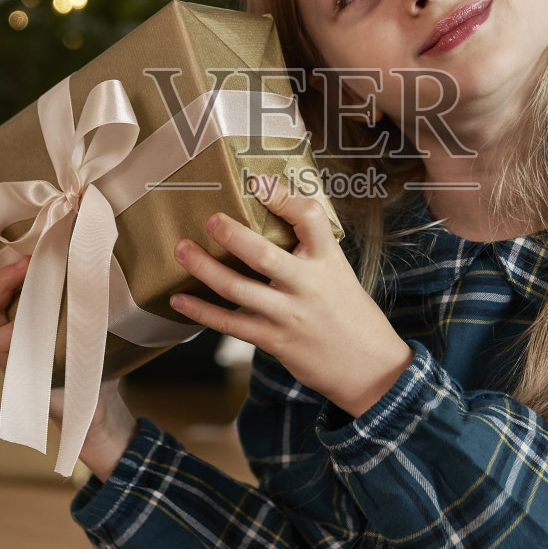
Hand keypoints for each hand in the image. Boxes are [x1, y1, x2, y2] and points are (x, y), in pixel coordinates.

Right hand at [0, 221, 137, 479]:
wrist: (95, 402)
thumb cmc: (88, 354)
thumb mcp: (84, 309)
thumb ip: (77, 280)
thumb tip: (91, 234)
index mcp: (19, 305)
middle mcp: (5, 323)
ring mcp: (6, 346)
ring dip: (3, 284)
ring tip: (24, 266)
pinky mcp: (14, 367)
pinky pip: (3, 342)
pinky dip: (14, 327)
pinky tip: (30, 317)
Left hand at [169, 176, 412, 417]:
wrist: (368, 365)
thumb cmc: (347, 310)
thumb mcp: (336, 269)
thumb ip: (307, 245)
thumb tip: (271, 205)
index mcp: (328, 260)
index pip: (312, 219)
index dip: (285, 198)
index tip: (260, 183)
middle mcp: (308, 285)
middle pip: (265, 255)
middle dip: (233, 235)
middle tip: (210, 219)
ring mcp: (288, 314)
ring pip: (238, 289)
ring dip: (205, 268)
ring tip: (181, 250)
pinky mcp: (273, 340)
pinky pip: (230, 324)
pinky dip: (202, 311)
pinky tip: (179, 298)